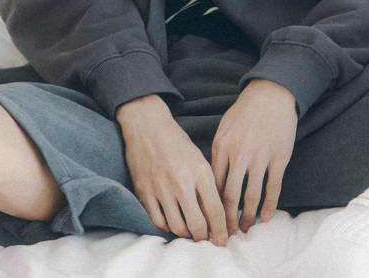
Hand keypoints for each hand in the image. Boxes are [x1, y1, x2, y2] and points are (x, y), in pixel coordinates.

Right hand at [117, 97, 228, 246]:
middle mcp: (182, 183)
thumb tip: (216, 214)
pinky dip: (167, 228)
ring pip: (177, 228)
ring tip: (191, 232)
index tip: (224, 241)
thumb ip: (208, 185)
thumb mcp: (199, 159)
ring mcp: (161, 189)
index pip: (216, 211)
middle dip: (204, 238)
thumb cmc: (177, 142)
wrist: (148, 126)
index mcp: (200, 172)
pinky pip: (158, 222)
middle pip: (197, 225)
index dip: (222, 231)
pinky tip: (173, 223)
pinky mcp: (145, 193)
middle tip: (207, 241)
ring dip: (186, 235)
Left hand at [210, 79, 297, 235]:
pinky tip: (265, 217)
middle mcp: (240, 154)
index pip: (213, 184)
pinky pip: (273, 188)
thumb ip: (219, 154)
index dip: (211, 206)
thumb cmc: (245, 112)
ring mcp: (260, 157)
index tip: (210, 220)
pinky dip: (269, 206)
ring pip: (251, 196)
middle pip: (230, 196)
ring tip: (246, 229)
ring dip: (248, 217)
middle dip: (227, 219)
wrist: (271, 95)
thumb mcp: (224, 129)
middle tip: (227, 234)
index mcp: (222, 147)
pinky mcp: (278, 158)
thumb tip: (213, 181)